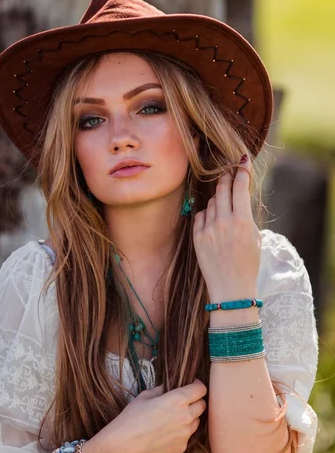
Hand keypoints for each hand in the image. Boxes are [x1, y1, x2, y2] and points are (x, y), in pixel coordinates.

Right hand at [98, 380, 207, 452]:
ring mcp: (186, 433)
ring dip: (191, 416)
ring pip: (197, 421)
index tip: (192, 384)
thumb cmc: (131, 417)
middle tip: (184, 400)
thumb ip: (162, 389)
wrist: (124, 445)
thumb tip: (171, 386)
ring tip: (175, 417)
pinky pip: (188, 435)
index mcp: (177, 400)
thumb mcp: (145, 396)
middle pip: (202, 405)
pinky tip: (168, 431)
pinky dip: (183, 431)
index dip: (197, 384)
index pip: (200, 389)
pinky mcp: (182, 446)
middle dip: (196, 400)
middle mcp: (186, 416)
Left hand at [192, 155, 261, 302]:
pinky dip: (206, 215)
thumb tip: (238, 198)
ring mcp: (208, 229)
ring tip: (223, 205)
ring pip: (211, 202)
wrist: (231, 289)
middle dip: (226, 179)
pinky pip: (200, 216)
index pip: (240, 187)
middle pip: (222, 189)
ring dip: (217, 199)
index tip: (242, 162)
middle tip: (227, 174)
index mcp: (243, 221)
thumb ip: (246, 216)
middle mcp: (224, 222)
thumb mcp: (254, 237)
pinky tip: (212, 222)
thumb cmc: (247, 264)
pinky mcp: (197, 237)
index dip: (241, 171)